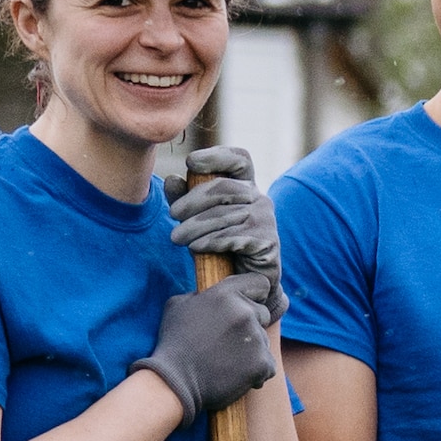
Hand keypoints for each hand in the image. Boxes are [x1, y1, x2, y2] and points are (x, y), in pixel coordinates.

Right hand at [136, 277, 280, 423]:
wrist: (175, 383)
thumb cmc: (174, 344)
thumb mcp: (178, 306)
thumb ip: (201, 294)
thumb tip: (216, 293)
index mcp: (224, 294)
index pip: (260, 282)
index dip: (255, 294)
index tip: (247, 305)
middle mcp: (243, 312)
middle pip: (262, 314)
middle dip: (250, 325)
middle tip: (227, 341)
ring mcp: (255, 338)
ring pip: (264, 341)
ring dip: (251, 350)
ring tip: (226, 361)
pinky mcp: (262, 363)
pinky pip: (268, 364)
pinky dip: (256, 372)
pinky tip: (235, 375)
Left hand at [168, 145, 281, 315]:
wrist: (242, 285)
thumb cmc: (218, 248)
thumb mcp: (195, 221)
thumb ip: (183, 200)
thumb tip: (172, 180)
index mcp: (245, 187)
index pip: (239, 159)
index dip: (218, 156)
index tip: (192, 163)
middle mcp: (259, 198)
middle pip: (223, 187)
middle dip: (193, 200)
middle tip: (172, 215)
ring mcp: (266, 219)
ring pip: (225, 214)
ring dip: (195, 227)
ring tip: (177, 239)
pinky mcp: (268, 241)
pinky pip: (235, 236)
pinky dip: (211, 242)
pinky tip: (197, 248)